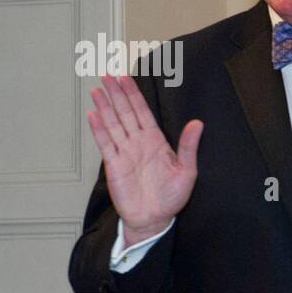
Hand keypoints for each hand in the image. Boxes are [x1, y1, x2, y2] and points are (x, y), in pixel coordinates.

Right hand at [86, 72, 201, 243]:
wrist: (154, 218)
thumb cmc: (171, 197)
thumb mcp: (187, 171)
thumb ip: (188, 146)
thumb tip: (198, 124)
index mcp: (155, 140)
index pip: (142, 111)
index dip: (134, 93)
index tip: (126, 77)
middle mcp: (138, 143)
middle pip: (125, 112)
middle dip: (117, 93)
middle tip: (108, 74)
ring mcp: (124, 152)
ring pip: (113, 124)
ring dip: (105, 107)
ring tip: (97, 89)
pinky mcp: (114, 165)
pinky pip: (105, 143)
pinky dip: (99, 129)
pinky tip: (93, 115)